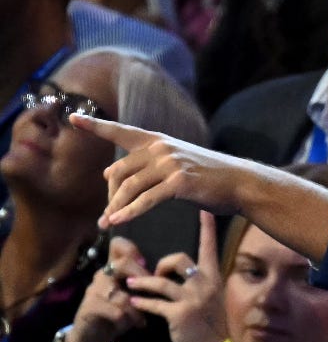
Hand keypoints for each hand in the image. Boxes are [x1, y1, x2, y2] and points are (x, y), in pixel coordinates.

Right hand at [66, 236, 148, 341]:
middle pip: (122, 264)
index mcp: (113, 269)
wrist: (92, 336)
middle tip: (152, 294)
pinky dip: (128, 319)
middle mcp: (103, 275)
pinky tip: (133, 325)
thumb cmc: (117, 313)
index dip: (131, 248)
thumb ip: (143, 284)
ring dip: (136, 309)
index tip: (145, 263)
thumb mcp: (132, 296)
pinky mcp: (89, 306)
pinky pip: (115, 310)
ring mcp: (94, 290)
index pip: (117, 245)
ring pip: (121, 294)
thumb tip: (166, 278)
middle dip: (142, 278)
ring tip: (143, 319)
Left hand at [70, 115, 256, 227]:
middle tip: (107, 215)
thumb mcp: (176, 164)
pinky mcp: (179, 182)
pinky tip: (119, 221)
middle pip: (119, 171)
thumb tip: (110, 176)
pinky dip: (130, 212)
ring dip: (115, 208)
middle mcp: (161, 148)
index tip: (73, 118)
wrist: (241, 183)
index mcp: (158, 141)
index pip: (121, 131)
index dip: (95, 125)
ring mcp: (170, 164)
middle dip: (110, 195)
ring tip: (107, 224)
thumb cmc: (209, 178)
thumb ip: (146, 166)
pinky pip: (146, 199)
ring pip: (130, 187)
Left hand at [124, 211, 226, 341]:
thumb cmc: (211, 322)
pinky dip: (142, 303)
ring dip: (142, 283)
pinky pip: (155, 303)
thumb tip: (180, 272)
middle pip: (179, 260)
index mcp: (213, 278)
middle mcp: (204, 284)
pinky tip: (135, 303)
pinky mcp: (180, 314)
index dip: (207, 229)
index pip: (210, 248)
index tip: (204, 210)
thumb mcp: (212, 298)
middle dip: (162, 265)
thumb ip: (200, 283)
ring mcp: (193, 299)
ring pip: (161, 281)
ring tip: (131, 285)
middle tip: (154, 274)